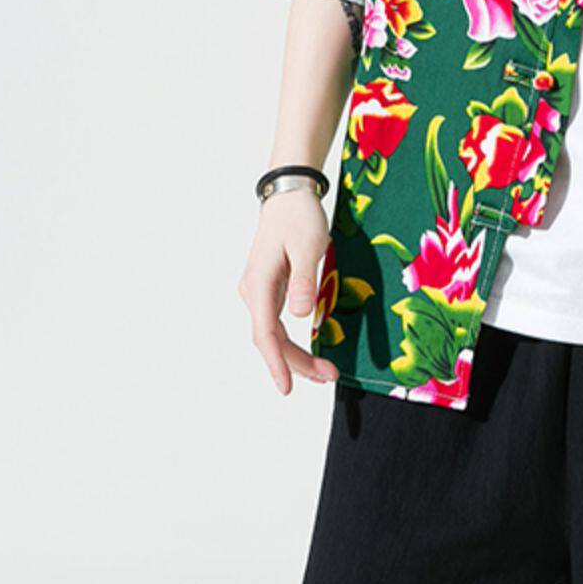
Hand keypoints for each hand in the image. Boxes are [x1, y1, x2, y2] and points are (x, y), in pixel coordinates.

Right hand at [238, 189, 339, 393]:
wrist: (289, 195)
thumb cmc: (298, 218)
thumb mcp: (307, 247)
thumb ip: (304, 281)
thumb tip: (299, 314)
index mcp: (259, 285)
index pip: (266, 334)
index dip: (278, 363)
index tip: (288, 387)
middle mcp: (253, 292)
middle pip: (271, 340)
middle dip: (297, 363)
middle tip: (328, 377)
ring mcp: (260, 291)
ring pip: (274, 335)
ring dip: (296, 356)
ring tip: (323, 372)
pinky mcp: (270, 289)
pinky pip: (277, 325)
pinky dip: (292, 342)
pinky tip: (308, 354)